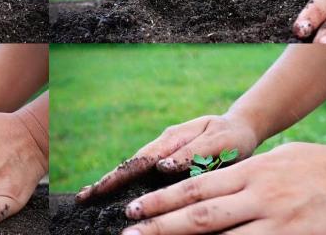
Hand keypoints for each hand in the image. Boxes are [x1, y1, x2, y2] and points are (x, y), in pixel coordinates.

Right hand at [75, 115, 258, 202]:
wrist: (242, 127)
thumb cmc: (233, 136)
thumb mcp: (219, 142)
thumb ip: (191, 153)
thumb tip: (160, 166)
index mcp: (171, 140)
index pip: (138, 161)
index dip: (117, 177)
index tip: (98, 190)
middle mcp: (162, 146)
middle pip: (130, 165)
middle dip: (106, 181)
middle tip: (83, 197)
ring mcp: (164, 153)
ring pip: (135, 169)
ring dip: (114, 182)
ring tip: (92, 196)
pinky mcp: (169, 160)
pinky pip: (145, 172)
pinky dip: (130, 181)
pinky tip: (120, 194)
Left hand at [122, 142, 325, 234]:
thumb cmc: (317, 166)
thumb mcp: (274, 160)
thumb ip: (240, 174)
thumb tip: (206, 185)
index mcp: (250, 171)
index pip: (195, 187)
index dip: (161, 200)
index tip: (134, 210)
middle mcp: (258, 195)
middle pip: (199, 214)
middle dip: (159, 225)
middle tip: (129, 232)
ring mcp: (277, 221)